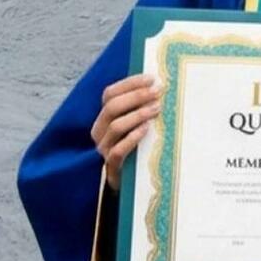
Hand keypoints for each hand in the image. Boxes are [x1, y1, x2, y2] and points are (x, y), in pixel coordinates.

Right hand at [90, 75, 160, 190]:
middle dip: (136, 96)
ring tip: (157, 108)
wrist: (130, 182)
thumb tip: (161, 84)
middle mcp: (99, 131)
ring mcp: (104, 149)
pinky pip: (118, 150)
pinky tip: (147, 129)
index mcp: (104, 116)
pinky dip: (132, 137)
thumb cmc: (137, 145)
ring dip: (137, 114)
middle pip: (112, 107)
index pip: (110, 93)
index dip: (129, 83)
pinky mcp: (111, 166)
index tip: (151, 78)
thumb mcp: (136, 123)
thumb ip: (142, 106)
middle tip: (158, 92)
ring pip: (115, 126)